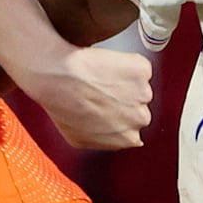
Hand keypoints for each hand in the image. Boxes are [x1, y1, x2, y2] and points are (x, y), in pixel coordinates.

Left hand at [20, 45, 152, 151]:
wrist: (60, 77)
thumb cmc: (63, 106)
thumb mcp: (78, 138)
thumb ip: (101, 140)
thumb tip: (106, 135)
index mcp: (127, 139)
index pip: (133, 127)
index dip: (119, 113)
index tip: (108, 105)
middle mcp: (139, 118)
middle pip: (138, 106)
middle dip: (124, 98)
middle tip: (102, 90)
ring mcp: (142, 92)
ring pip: (138, 85)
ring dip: (125, 81)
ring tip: (101, 77)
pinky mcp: (141, 70)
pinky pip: (138, 66)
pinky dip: (127, 63)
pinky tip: (106, 65)